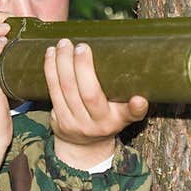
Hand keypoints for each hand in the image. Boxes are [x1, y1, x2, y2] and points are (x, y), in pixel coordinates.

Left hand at [44, 38, 148, 169]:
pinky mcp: (59, 120)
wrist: (84, 146)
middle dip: (83, 67)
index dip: (136, 108)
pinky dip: (50, 69)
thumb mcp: (122, 113)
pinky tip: (51, 54)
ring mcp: (77, 123)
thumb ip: (128, 98)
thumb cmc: (106, 118)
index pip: (131, 114)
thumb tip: (132, 73)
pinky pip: (53, 91)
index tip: (140, 99)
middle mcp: (99, 124)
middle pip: (90, 94)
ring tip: (64, 44)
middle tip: (82, 46)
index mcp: (118, 120)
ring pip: (67, 89)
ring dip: (62, 63)